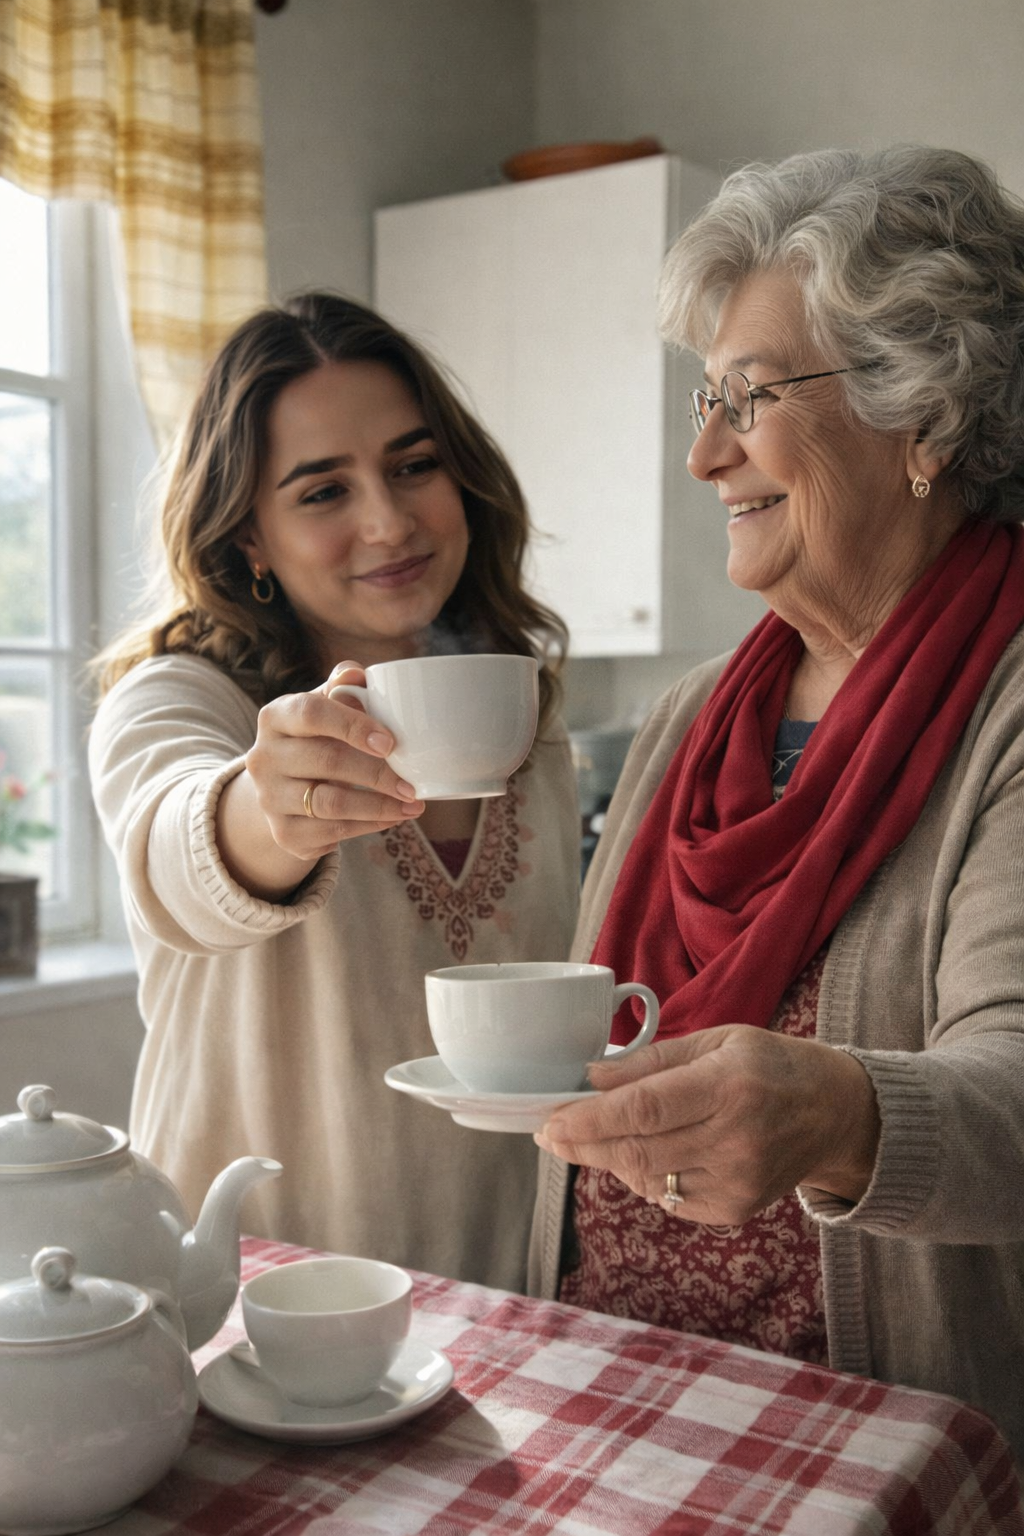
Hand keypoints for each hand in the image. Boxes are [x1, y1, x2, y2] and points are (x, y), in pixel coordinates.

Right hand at [240, 661, 423, 861]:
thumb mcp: (323, 710)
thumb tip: (358, 674)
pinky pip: (333, 831)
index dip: (352, 725)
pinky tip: (393, 818)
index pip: (311, 713)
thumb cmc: (314, 739)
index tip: (390, 742)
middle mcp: (265, 757)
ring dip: (379, 806)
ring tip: (413, 804)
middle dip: (377, 773)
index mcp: (275, 717)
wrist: (282, 790)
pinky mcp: (283, 832)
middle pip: (326, 761)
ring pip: (330, 803)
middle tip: (412, 783)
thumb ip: (342, 691)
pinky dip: (369, 825)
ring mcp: (270, 798)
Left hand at [534, 1025, 879, 1224]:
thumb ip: (650, 1062)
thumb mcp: (716, 1041)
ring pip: (646, 1179)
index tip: (550, 1120)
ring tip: (600, 1134)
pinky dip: (646, 1177)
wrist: (835, 1114)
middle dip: (584, 1143)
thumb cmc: (769, 1066)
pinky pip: (668, 1199)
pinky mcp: (735, 1209)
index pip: (642, 1110)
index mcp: (728, 1086)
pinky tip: (650, 1153)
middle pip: (636, 1151)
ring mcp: (737, 1181)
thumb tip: (589, 1078)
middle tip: (551, 1132)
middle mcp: (734, 1139)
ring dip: (612, 1158)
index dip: (589, 1119)